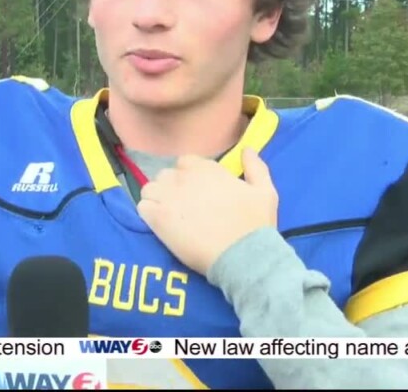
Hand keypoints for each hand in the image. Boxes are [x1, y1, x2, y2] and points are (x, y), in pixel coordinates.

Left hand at [137, 147, 277, 275]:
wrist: (243, 256)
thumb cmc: (255, 225)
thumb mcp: (265, 192)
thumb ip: (256, 168)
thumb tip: (247, 150)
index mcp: (207, 169)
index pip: (185, 162)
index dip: (188, 176)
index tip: (197, 192)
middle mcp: (184, 178)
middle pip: (166, 175)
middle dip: (172, 188)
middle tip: (184, 207)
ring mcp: (168, 197)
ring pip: (150, 189)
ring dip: (157, 199)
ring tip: (170, 216)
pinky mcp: (157, 218)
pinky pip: (142, 207)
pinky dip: (149, 214)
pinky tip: (161, 225)